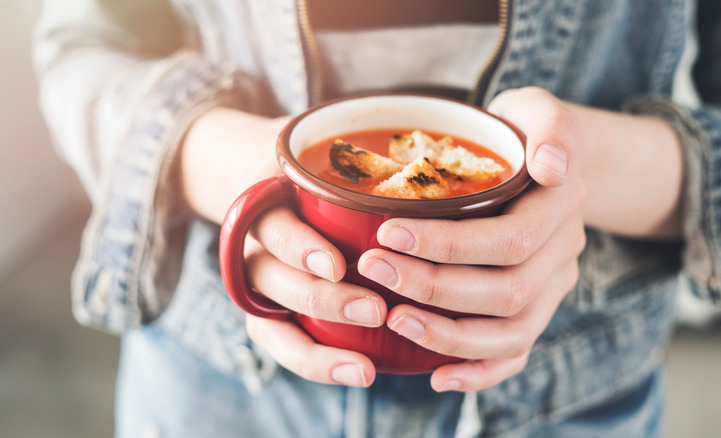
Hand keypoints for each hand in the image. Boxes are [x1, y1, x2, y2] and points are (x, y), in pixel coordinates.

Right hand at [179, 108, 386, 386]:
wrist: (264, 179)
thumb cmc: (309, 164)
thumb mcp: (324, 146)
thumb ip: (364, 154)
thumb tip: (444, 153)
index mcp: (265, 202)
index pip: (274, 228)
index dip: (300, 249)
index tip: (335, 266)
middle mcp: (254, 247)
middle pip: (274, 280)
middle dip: (323, 301)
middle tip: (374, 311)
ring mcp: (260, 283)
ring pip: (274, 324)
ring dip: (319, 350)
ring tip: (365, 368)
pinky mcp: (270, 312)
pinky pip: (284, 346)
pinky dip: (317, 364)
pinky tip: (360, 373)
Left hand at [357, 88, 586, 390]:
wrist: (548, 163)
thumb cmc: (524, 133)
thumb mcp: (538, 110)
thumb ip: (552, 127)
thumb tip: (551, 165)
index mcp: (561, 206)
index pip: (510, 237)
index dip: (448, 243)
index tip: (387, 231)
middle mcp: (563, 253)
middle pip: (507, 290)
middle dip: (434, 286)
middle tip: (373, 268)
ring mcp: (553, 287)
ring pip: (512, 331)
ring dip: (450, 334)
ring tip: (394, 321)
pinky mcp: (537, 309)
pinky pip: (517, 353)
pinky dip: (480, 371)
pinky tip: (437, 375)